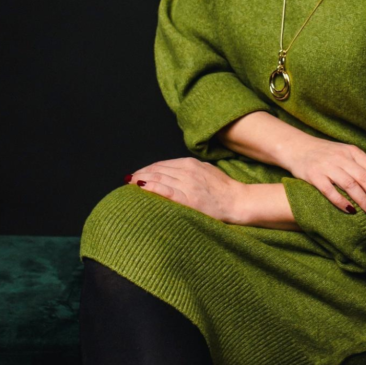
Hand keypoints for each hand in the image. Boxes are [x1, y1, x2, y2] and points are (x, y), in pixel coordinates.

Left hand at [125, 157, 241, 223]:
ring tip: (130, 185)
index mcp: (190, 163)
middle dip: (140, 175)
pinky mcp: (189, 199)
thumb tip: (171, 171)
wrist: (237, 201)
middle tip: (128, 180)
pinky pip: (166, 191)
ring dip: (141, 181)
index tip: (136, 175)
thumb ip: (189, 169)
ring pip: (158, 179)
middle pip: (157, 170)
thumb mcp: (205, 170)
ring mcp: (187, 185)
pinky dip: (151, 188)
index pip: (162, 164)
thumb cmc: (223, 188)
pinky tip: (141, 189)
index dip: (147, 169)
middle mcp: (187, 171)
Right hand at [286, 136, 365, 217]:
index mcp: (352, 152)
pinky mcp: (313, 176)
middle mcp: (341, 158)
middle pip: (365, 178)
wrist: (297, 148)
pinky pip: (330, 191)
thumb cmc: (326, 154)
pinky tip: (350, 211)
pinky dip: (341, 202)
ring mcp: (327, 167)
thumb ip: (361, 165)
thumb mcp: (345, 153)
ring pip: (350, 185)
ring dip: (364, 201)